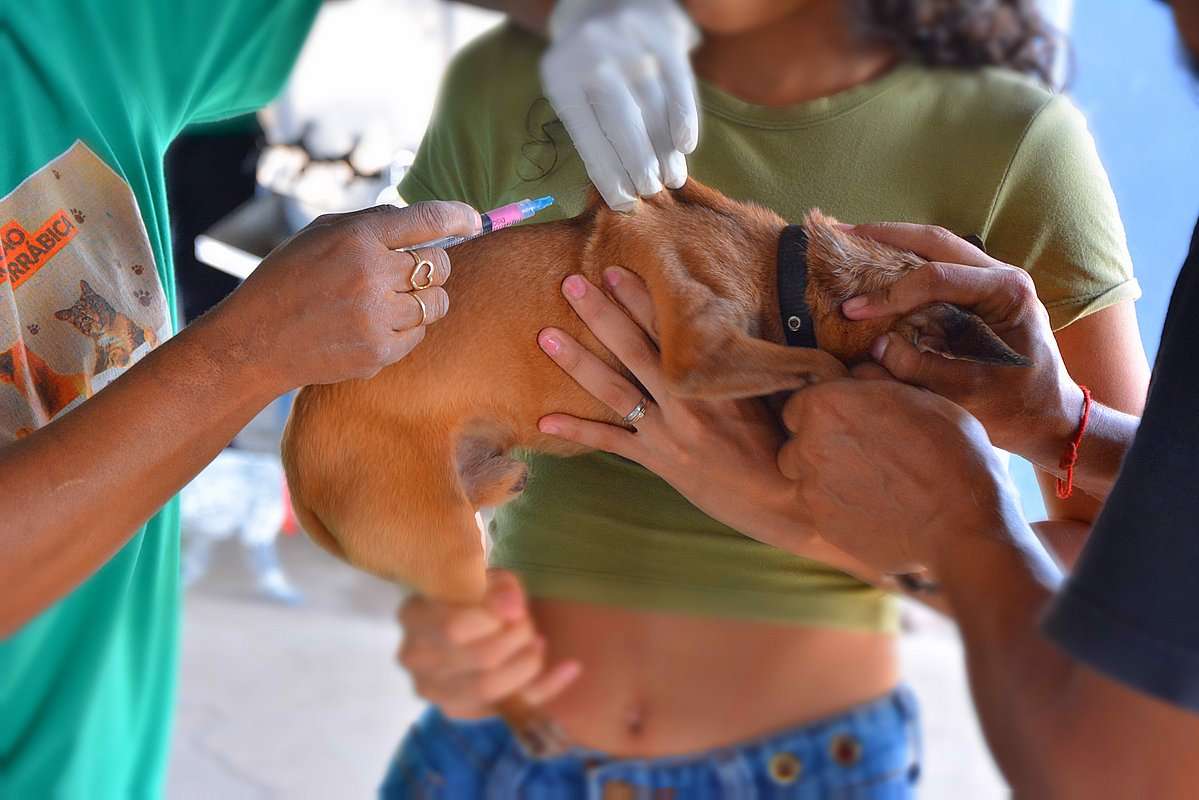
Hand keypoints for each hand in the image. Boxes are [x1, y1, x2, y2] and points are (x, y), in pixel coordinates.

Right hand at [214, 202, 478, 392]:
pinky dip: (407, 328)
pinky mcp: (379, 353)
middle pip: (440, 264)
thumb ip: (372, 224)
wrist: (255, 341)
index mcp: (357, 237)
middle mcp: (372, 275)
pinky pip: (419, 334)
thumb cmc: (288, 280)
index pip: (428, 220)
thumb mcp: (321, 234)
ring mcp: (377, 317)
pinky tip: (377, 324)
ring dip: (423, 299)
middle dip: (431, 265)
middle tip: (408, 271)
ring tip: (391, 299)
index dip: (459, 216)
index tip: (472, 220)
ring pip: (437, 302)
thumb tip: (424, 220)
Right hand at [396, 571, 580, 719]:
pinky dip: (547, 688)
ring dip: (529, 664)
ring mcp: (435, 691)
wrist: (465, 612)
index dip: (495, 618)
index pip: (455, 628)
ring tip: (537, 642)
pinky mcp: (461, 711)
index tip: (515, 607)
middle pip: (480, 659)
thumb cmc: (474, 591)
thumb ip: (500, 588)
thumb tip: (513, 609)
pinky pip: (510, 708)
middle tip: (527, 622)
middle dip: (518, 638)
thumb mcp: (487, 576)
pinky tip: (569, 668)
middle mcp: (415, 659)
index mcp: (414, 616)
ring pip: (491, 689)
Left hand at [536, 268, 828, 557]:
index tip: (614, 269)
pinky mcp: (659, 462)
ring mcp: (667, 432)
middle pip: (634, 349)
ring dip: (577, 361)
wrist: (783, 499)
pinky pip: (611, 443)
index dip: (640, 298)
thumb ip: (744, 365)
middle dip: (600, 314)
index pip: (669, 329)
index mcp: (711, 380)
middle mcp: (684, 401)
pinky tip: (544, 419)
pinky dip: (577, 430)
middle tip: (571, 283)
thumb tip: (735, 330)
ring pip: (613, 390)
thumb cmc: (784, 443)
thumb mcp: (770, 394)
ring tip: (546, 335)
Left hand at [541, 0, 699, 211]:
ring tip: (672, 179)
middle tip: (651, 192)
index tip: (624, 203)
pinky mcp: (662, 34)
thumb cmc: (585, 62)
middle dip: (639, 166)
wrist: (602, 0)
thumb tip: (618, 186)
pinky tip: (686, 146)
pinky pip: (679, 84)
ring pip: (654, 109)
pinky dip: (685, 118)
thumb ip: (590, 128)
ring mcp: (630, 44)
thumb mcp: (571, 87)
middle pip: (623, 125)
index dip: (608, 176)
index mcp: (562, 78)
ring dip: (665, 151)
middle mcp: (593, 58)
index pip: (588, 139)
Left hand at [778, 379, 1020, 574]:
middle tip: (863, 453)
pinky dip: (839, 507)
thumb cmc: (951, 453)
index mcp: (826, 405)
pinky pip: (821, 509)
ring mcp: (812, 489)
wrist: (961, 525)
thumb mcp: (921, 397)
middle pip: (798, 443)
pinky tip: (874, 508)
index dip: (825, 412)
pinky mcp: (822, 524)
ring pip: (806, 478)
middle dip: (821, 445)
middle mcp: (808, 445)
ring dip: (826, 477)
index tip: (849, 421)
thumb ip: (876, 381)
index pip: (801, 404)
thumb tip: (858, 372)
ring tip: (868, 482)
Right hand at [840, 222, 1083, 468]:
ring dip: (893, 240)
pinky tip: (876, 261)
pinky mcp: (978, 292)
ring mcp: (992, 279)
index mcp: (1007, 294)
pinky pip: (938, 264)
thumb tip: (876, 345)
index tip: (851, 310)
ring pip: (936, 246)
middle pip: (936, 241)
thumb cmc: (1015, 407)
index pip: (937, 279)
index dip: (890, 294)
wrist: (1048, 414)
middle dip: (886, 235)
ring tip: (853, 237)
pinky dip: (904, 259)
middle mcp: (1002, 275)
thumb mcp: (968, 394)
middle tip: (842, 232)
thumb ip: (921, 369)